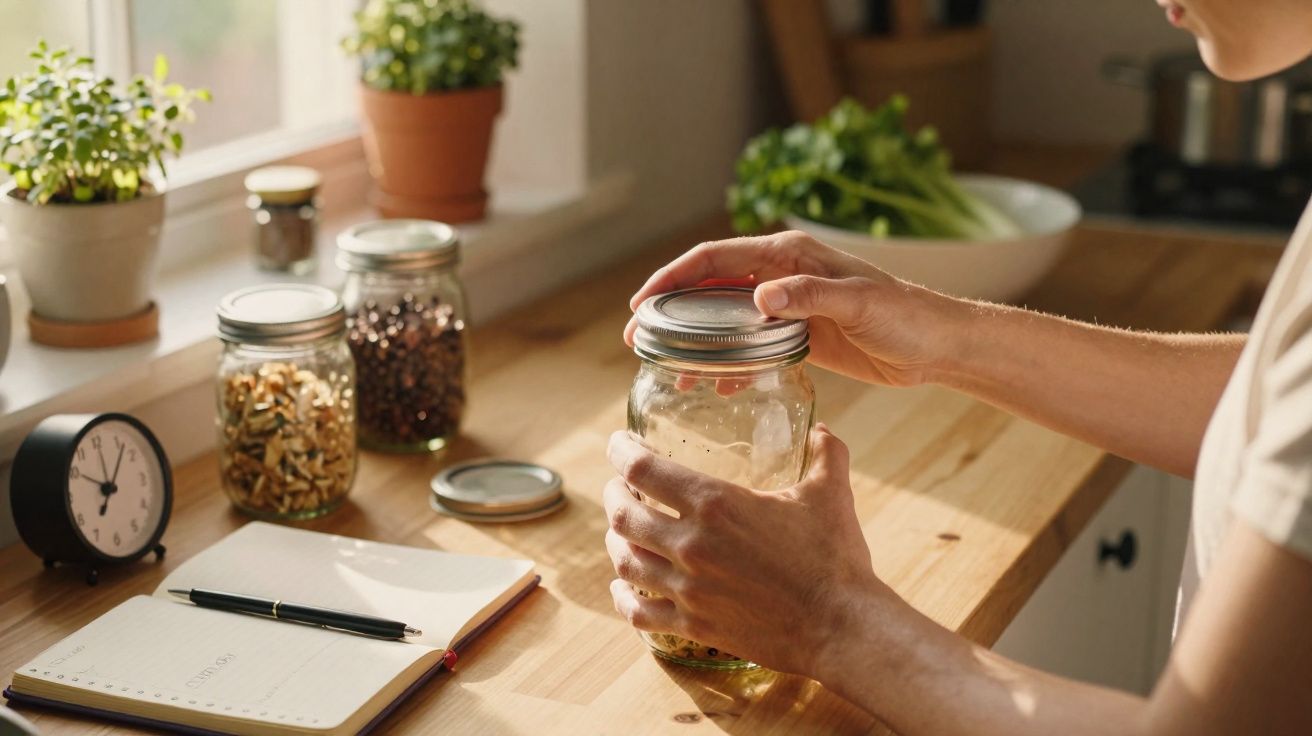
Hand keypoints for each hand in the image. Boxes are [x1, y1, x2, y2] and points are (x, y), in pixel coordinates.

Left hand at [603, 425, 890, 676]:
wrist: (841, 627)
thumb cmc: (835, 558)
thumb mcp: (830, 494)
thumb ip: (826, 455)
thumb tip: (823, 431)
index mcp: (715, 504)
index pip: (642, 468)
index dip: (621, 451)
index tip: (619, 444)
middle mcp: (690, 545)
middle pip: (623, 513)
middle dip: (614, 494)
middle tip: (619, 486)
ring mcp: (687, 589)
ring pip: (625, 560)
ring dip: (615, 539)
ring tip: (619, 529)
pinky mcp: (693, 626)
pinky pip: (639, 612)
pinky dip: (622, 597)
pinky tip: (621, 587)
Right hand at [626, 230, 968, 386]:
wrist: (937, 345)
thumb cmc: (906, 316)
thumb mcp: (859, 302)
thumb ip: (809, 296)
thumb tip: (760, 297)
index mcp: (789, 256)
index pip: (716, 258)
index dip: (674, 277)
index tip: (643, 302)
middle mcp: (782, 275)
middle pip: (710, 286)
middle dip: (672, 310)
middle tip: (639, 339)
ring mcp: (787, 306)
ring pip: (725, 317)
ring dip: (694, 338)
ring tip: (664, 366)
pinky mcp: (797, 336)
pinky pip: (749, 344)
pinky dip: (726, 361)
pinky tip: (710, 385)